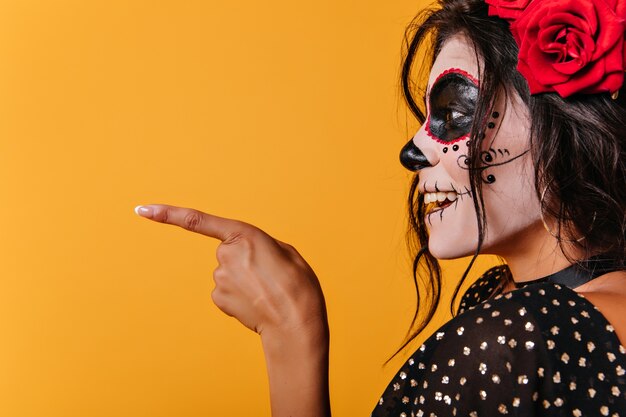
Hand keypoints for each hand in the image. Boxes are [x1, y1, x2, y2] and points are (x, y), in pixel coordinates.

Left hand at [134, 204, 327, 339]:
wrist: (296, 322)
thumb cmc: (298, 284)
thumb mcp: (286, 252)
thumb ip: (261, 245)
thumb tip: (247, 256)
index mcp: (244, 234)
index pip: (198, 221)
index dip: (167, 214)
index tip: (141, 209)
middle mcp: (225, 254)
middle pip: (226, 252)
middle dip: (244, 261)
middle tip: (268, 274)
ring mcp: (219, 278)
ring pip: (227, 273)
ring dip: (243, 280)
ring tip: (266, 290)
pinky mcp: (218, 298)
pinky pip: (226, 291)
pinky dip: (238, 296)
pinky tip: (255, 303)